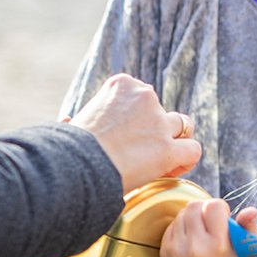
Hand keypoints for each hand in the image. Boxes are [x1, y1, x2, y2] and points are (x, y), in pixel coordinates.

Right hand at [70, 74, 200, 190]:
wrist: (67, 166)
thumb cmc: (64, 149)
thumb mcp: (73, 123)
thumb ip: (79, 118)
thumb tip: (69, 118)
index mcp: (121, 85)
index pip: (142, 96)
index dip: (139, 119)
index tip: (124, 137)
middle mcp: (145, 96)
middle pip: (162, 111)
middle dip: (156, 128)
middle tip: (141, 150)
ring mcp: (158, 122)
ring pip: (183, 126)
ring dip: (174, 142)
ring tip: (160, 160)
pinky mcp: (167, 148)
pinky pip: (192, 150)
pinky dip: (185, 161)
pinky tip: (169, 171)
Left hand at [160, 200, 256, 256]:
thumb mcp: (248, 249)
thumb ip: (249, 226)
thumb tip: (249, 210)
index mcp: (218, 245)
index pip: (213, 206)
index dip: (220, 208)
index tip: (224, 218)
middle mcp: (195, 247)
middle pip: (194, 206)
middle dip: (205, 209)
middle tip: (212, 223)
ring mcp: (176, 250)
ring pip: (181, 214)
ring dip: (193, 217)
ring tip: (202, 232)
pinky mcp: (165, 253)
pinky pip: (172, 226)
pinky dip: (183, 227)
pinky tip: (192, 239)